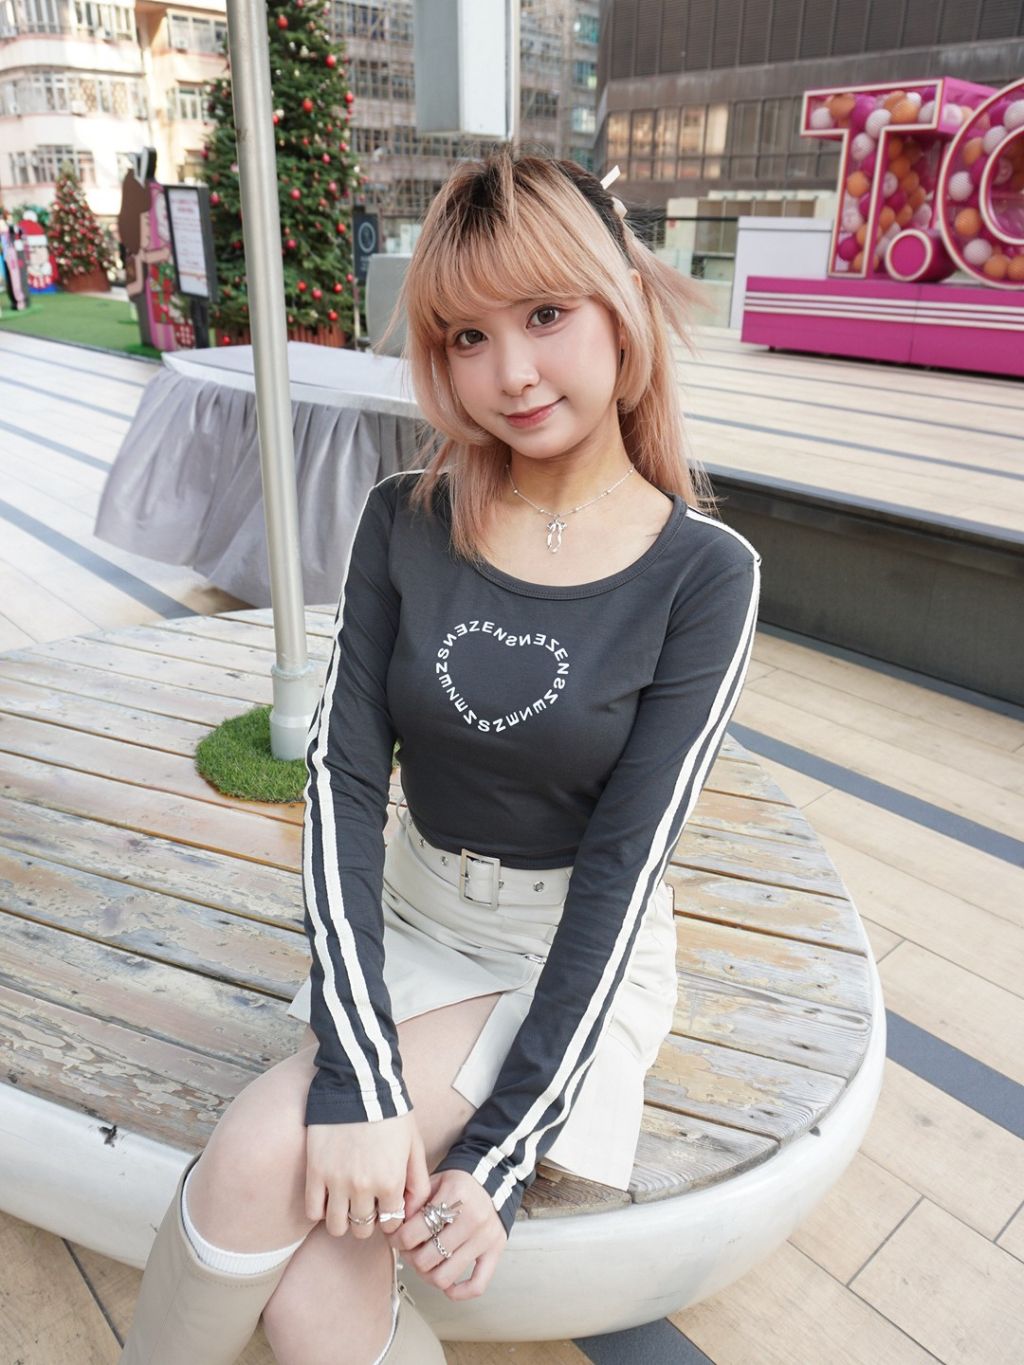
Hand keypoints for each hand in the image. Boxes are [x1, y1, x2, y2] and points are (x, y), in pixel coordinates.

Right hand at [305, 1112, 430, 1239]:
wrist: (359, 1085)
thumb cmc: (391, 1112)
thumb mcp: (414, 1145)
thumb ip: (418, 1181)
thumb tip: (414, 1210)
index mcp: (390, 1182)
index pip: (390, 1223)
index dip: (390, 1217)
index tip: (385, 1207)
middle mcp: (363, 1188)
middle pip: (363, 1229)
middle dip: (368, 1220)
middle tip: (366, 1203)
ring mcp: (336, 1182)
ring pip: (337, 1227)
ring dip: (343, 1220)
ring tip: (346, 1203)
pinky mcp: (316, 1172)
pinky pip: (313, 1211)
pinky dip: (320, 1211)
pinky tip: (328, 1196)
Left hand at [396, 1169, 506, 1300]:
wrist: (491, 1179)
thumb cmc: (459, 1183)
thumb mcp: (434, 1181)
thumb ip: (414, 1202)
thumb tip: (396, 1227)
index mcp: (455, 1196)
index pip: (413, 1232)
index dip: (397, 1240)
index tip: (395, 1238)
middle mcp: (472, 1218)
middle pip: (426, 1259)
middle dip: (411, 1258)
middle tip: (409, 1250)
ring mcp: (485, 1237)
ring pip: (445, 1276)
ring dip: (428, 1275)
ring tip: (425, 1263)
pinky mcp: (496, 1250)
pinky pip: (477, 1284)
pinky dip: (459, 1292)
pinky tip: (448, 1287)